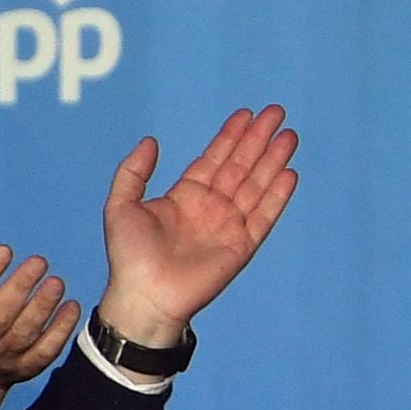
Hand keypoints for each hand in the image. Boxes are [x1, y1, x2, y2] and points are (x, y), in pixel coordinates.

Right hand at [0, 244, 78, 409]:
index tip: (4, 251)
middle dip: (19, 288)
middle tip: (39, 262)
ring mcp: (3, 358)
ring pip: (23, 334)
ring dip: (42, 307)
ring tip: (56, 282)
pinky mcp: (26, 367)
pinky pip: (45, 351)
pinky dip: (61, 331)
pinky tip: (72, 307)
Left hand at [91, 105, 300, 349]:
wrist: (144, 297)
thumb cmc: (128, 256)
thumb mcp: (121, 205)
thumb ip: (133, 171)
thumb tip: (150, 141)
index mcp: (186, 197)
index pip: (215, 159)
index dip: (231, 136)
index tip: (247, 114)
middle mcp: (211, 208)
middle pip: (241, 166)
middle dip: (259, 139)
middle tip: (276, 112)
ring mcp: (228, 227)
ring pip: (257, 186)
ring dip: (273, 160)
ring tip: (289, 135)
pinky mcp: (241, 247)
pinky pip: (264, 216)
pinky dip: (277, 196)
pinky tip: (289, 173)